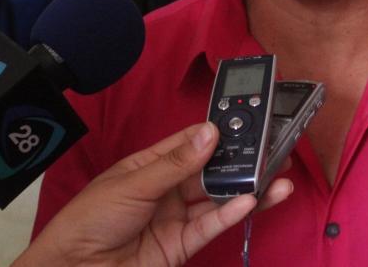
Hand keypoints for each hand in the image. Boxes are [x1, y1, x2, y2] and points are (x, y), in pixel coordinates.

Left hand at [16, 122, 292, 266]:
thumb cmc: (89, 219)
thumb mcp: (133, 184)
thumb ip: (176, 163)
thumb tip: (210, 133)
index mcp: (151, 165)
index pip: (191, 143)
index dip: (218, 132)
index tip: (248, 121)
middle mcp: (168, 189)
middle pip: (211, 171)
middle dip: (242, 161)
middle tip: (274, 148)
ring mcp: (177, 217)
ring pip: (219, 199)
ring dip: (248, 188)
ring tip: (278, 176)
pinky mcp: (182, 245)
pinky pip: (211, 226)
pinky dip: (232, 214)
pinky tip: (251, 201)